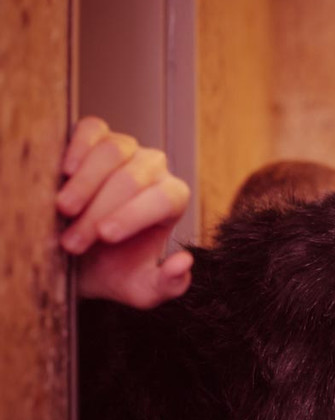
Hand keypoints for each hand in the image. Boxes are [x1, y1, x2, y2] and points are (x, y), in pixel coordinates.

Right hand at [58, 117, 192, 307]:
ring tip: (64, 210)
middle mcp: (155, 170)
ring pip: (114, 151)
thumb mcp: (140, 289)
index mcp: (172, 202)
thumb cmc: (112, 270)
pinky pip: (93, 130)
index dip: (135, 215)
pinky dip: (78, 147)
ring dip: (86, 183)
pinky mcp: (98, 135)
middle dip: (101, 211)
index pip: (166, 198)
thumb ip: (168, 284)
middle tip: (73, 242)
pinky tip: (64, 172)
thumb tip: (184, 263)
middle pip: (135, 178)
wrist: (76, 258)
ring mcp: (128, 149)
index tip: (105, 236)